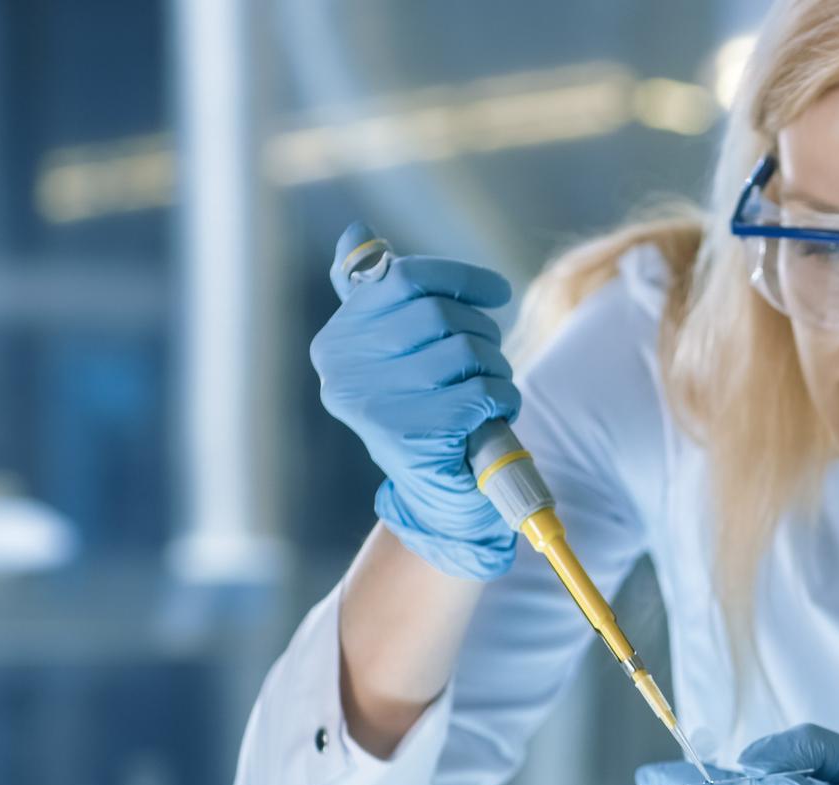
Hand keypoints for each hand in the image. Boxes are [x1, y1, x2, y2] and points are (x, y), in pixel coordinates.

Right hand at [313, 220, 520, 580]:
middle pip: (438, 313)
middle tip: (485, 363)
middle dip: (481, 333)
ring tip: (484, 394)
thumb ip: (378, 295)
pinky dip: (502, 401)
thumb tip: (357, 231)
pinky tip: (490, 418)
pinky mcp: (414, 435)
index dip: (459, 278)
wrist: (440, 498)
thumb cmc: (426, 413)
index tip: (495, 291)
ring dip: (495, 370)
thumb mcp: (395, 352)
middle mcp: (343, 371)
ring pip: (466, 351)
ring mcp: (375, 404)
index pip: (402, 278)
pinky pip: (482, 391)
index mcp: (337, 341)